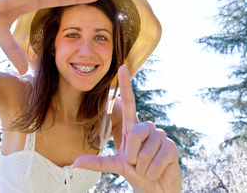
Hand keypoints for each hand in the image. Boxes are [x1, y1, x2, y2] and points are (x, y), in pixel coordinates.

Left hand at [73, 65, 181, 192]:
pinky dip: (152, 172)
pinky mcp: (172, 148)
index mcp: (132, 128)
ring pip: (144, 152)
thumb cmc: (136, 172)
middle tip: (136, 163)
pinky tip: (157, 171)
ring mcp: (161, 137)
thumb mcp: (116, 165)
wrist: (155, 188)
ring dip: (142, 167)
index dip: (126, 85)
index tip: (122, 66)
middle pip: (135, 134)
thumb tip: (75, 163)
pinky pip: (156, 161)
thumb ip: (97, 162)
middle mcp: (147, 128)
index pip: (129, 103)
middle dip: (131, 155)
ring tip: (147, 168)